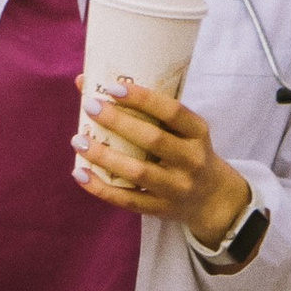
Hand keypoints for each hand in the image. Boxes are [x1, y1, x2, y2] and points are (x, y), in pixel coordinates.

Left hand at [75, 79, 253, 248]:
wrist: (213, 199)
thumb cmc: (186, 151)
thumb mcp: (180, 128)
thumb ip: (143, 108)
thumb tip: (84, 81)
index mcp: (197, 133)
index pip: (173, 111)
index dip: (143, 98)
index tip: (113, 87)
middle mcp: (190, 160)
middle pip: (153, 140)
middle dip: (118, 122)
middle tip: (90, 107)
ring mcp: (176, 187)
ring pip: (138, 172)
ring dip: (104, 156)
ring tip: (78, 140)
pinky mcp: (161, 209)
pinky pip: (128, 199)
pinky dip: (101, 188)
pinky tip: (80, 173)